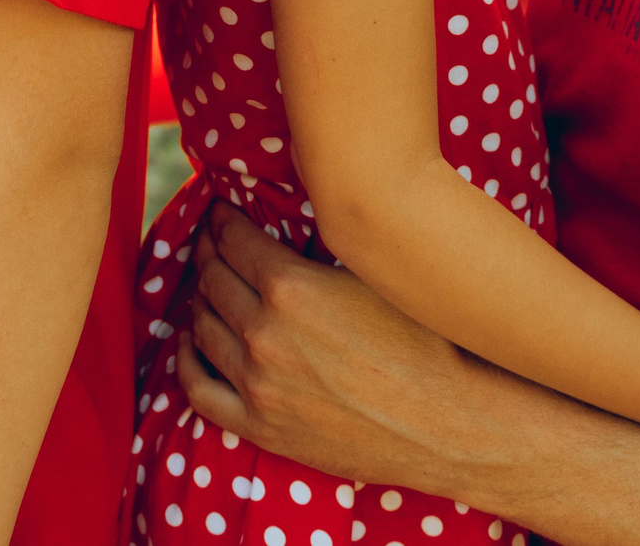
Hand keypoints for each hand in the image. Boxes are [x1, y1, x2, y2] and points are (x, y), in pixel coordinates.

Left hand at [175, 203, 544, 494]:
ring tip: (208, 288)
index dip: (221, 222)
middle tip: (212, 244)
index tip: (221, 215)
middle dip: (209, 254)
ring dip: (200, 301)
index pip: (231, 240)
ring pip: (202, 328)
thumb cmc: (426, 342)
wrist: (451, 423)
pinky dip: (188, 361)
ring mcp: (258, 384)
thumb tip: (305, 211)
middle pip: (212, 279)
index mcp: (290, 286)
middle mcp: (264, 332)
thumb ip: (327, 245)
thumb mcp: (375, 274)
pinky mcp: (261, 426)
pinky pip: (199, 390)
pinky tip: (192, 344)